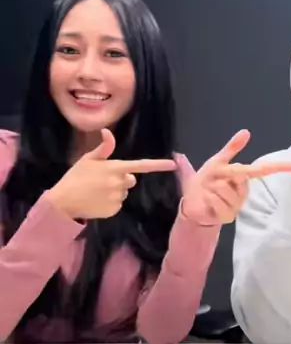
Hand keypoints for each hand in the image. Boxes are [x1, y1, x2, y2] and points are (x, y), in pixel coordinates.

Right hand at [44, 128, 175, 219]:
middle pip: (130, 180)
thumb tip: (108, 132)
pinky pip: (118, 204)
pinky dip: (110, 203)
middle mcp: (119, 183)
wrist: (64, 201)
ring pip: (123, 193)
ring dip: (115, 191)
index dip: (158, 165)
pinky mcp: (114, 210)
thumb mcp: (87, 159)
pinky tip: (97, 201)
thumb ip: (103, 148)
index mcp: (114, 168)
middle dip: (122, 178)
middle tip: (103, 179)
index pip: (141, 165)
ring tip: (96, 191)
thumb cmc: (75, 177)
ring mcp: (118, 198)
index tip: (172, 164)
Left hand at [181, 129, 290, 224]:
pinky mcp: (228, 217)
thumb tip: (246, 131)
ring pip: (226, 188)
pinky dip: (209, 197)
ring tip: (210, 190)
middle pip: (239, 176)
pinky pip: (218, 201)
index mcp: (244, 178)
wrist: (191, 200)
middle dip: (222, 174)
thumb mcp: (217, 161)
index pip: (264, 170)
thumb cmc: (206, 181)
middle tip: (213, 178)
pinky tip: (207, 200)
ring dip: (213, 186)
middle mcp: (244, 192)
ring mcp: (237, 206)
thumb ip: (232, 148)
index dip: (280, 167)